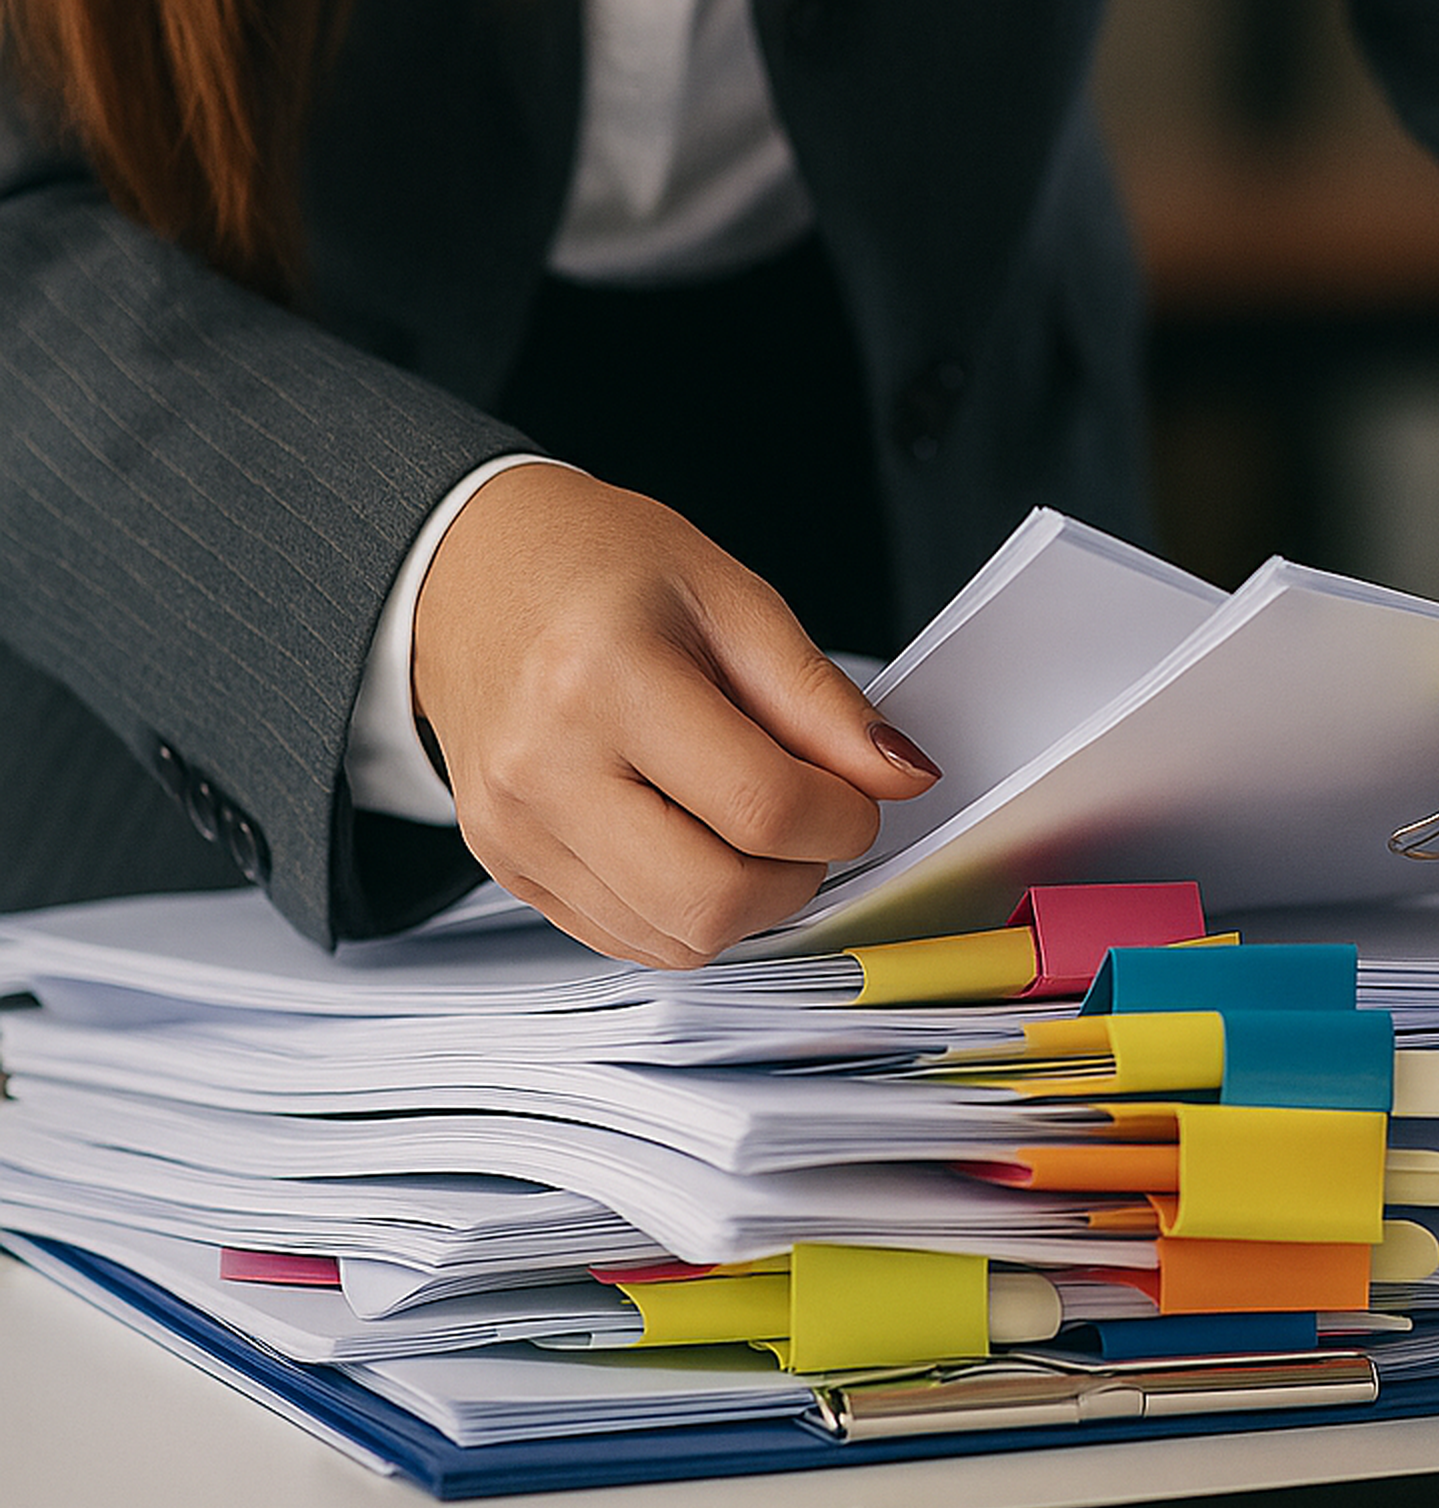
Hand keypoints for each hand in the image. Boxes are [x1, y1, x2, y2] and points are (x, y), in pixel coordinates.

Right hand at [411, 465, 939, 966]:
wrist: (468, 570)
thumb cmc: (597, 567)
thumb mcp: (730, 596)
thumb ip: (821, 701)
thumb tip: (901, 778)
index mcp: (601, 680)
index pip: (762, 806)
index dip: (844, 817)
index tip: (857, 794)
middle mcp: (542, 767)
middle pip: (713, 900)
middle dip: (798, 876)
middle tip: (810, 820)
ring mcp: (514, 828)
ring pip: (674, 940)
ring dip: (748, 903)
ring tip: (750, 825)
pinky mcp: (505, 866)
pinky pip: (627, 939)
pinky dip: (688, 911)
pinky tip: (695, 842)